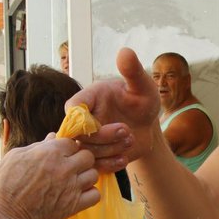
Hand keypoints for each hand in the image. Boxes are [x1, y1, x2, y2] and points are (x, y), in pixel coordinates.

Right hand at [0, 137, 99, 218]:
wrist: (4, 215)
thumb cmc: (3, 184)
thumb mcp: (16, 157)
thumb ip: (38, 146)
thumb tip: (52, 137)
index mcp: (50, 152)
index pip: (72, 142)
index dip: (67, 148)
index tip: (61, 155)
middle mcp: (64, 167)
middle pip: (88, 157)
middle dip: (80, 160)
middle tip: (70, 168)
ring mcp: (71, 187)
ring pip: (94, 175)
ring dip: (85, 177)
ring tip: (73, 182)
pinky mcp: (74, 206)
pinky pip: (95, 195)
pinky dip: (89, 195)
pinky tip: (78, 195)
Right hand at [68, 47, 159, 164]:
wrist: (146, 124)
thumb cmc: (142, 100)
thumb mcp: (142, 85)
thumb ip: (132, 71)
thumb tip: (125, 52)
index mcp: (87, 99)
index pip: (73, 110)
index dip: (87, 120)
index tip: (112, 121)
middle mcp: (82, 120)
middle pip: (79, 135)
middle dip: (105, 137)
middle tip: (128, 132)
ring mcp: (87, 140)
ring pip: (87, 152)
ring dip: (111, 150)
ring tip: (130, 139)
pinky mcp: (95, 156)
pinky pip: (94, 167)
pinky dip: (111, 164)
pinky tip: (126, 156)